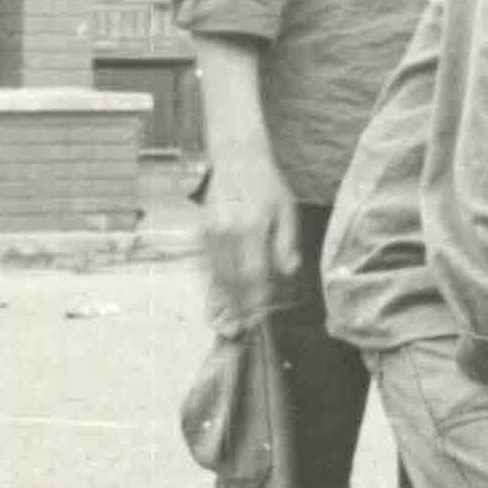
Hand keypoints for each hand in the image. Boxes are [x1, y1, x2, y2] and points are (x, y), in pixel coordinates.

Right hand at [198, 141, 298, 330]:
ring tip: (230, 320)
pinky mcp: (199, 233)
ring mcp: (208, 233)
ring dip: (223, 300)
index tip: (261, 314)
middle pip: (231, 279)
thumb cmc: (267, 186)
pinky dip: (211, 285)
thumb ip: (286, 243)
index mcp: (251, 226)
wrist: (237, 161)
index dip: (256, 296)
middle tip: (244, 326)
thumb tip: (287, 272)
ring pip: (214, 276)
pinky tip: (217, 299)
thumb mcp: (286, 211)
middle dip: (238, 305)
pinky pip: (204, 266)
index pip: (253, 272)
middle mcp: (225, 231)